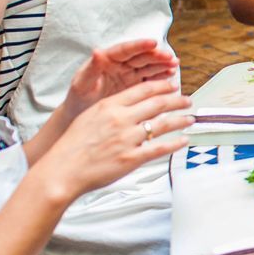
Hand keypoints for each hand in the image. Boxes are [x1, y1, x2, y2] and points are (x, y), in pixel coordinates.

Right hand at [38, 79, 191, 200]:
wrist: (63, 170)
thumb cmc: (72, 146)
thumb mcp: (89, 116)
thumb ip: (110, 108)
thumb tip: (128, 104)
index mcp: (109, 106)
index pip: (143, 90)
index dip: (161, 86)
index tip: (172, 85)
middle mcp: (121, 119)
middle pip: (157, 104)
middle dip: (177, 100)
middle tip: (187, 100)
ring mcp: (127, 139)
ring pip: (163, 124)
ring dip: (180, 119)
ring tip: (190, 118)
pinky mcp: (131, 158)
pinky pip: (160, 148)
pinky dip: (175, 143)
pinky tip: (184, 140)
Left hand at [61, 39, 179, 119]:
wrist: (82, 117)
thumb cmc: (78, 100)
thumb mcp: (81, 84)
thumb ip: (91, 69)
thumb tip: (97, 52)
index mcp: (107, 60)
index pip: (125, 50)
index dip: (140, 46)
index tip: (153, 43)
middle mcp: (120, 65)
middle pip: (141, 56)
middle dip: (156, 55)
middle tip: (169, 57)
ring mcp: (129, 76)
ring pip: (148, 66)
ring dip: (162, 64)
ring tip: (174, 65)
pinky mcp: (135, 87)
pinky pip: (151, 80)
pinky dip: (161, 77)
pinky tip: (170, 75)